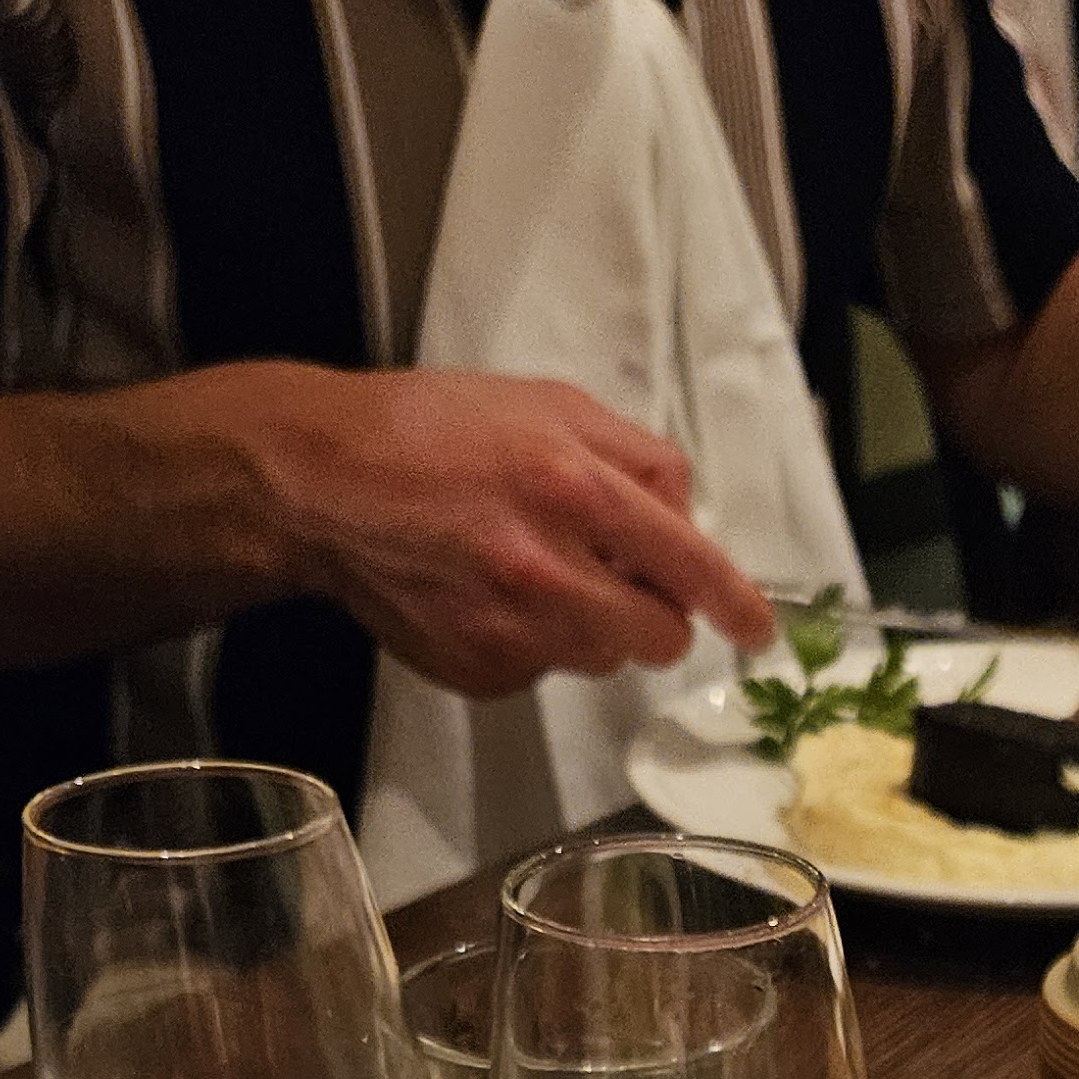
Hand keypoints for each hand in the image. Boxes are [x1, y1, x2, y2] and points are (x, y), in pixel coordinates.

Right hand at [245, 364, 777, 696]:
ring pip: (601, 659)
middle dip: (651, 613)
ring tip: (527, 570)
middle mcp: (548, 568)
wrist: (320, 481)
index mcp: (574, 487)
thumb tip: (686, 514)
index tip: (758, 630)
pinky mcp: (479, 671)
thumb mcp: (546, 404)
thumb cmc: (430, 430)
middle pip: (657, 636)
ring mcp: (511, 631)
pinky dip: (530, 643)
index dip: (735, 605)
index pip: (688, 565)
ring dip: (588, 625)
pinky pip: (541, 674)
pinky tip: (484, 595)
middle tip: (611, 574)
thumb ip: (634, 456)